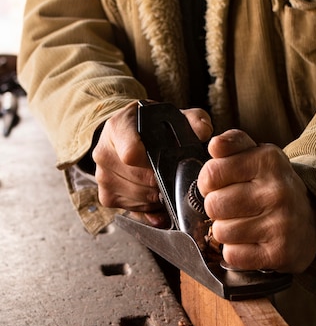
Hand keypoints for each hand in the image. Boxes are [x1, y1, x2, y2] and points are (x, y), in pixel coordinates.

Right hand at [93, 101, 212, 226]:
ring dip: (157, 197)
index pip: (131, 154)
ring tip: (164, 184)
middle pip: (140, 181)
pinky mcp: (106, 196)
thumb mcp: (172, 115)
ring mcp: (102, 177)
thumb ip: (193, 120)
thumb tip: (204, 132)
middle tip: (173, 176)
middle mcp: (104, 153)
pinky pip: (134, 210)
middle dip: (162, 182)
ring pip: (139, 198)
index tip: (165, 162)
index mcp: (118, 128)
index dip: (153, 164)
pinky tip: (155, 196)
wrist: (125, 134)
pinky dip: (149, 207)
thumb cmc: (151, 127)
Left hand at [197, 130, 315, 272]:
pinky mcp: (279, 253)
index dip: (209, 183)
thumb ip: (234, 144)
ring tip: (245, 226)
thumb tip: (215, 144)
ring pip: (221, 232)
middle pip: (213, 205)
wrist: (312, 221)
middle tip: (235, 209)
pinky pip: (232, 255)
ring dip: (226, 232)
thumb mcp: (258, 157)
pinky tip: (251, 243)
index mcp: (269, 161)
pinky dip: (236, 252)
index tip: (223, 186)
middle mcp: (277, 191)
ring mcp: (280, 224)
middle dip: (217, 209)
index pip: (211, 174)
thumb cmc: (274, 188)